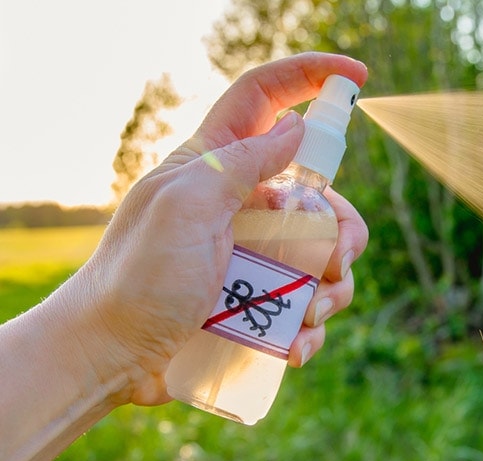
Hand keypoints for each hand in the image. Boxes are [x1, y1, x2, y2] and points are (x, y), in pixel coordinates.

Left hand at [60, 53, 367, 405]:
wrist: (115, 355)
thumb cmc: (138, 277)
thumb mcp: (185, 208)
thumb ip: (242, 162)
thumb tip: (296, 127)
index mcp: (217, 165)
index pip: (266, 97)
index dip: (311, 75)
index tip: (358, 76)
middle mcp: (244, 204)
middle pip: (323, 194)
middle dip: (342, 230)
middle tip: (334, 263)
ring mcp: (257, 253)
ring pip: (327, 254)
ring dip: (330, 289)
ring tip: (306, 317)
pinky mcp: (262, 297)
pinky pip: (310, 303)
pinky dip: (310, 327)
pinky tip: (291, 347)